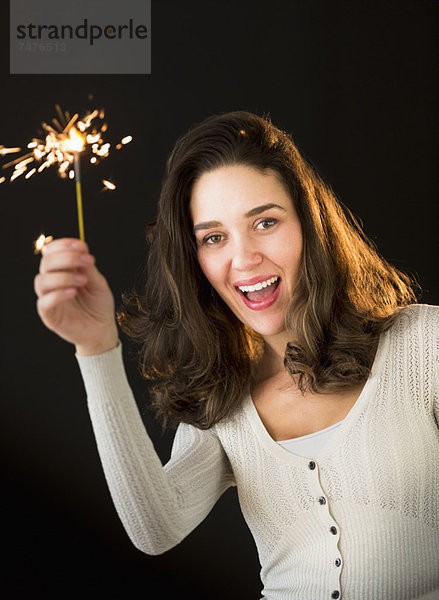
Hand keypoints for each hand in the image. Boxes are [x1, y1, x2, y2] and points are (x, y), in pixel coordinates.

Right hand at [34, 238, 118, 354]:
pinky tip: (73, 292)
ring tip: (83, 281)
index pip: (52, 251)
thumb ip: (88, 269)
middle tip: (88, 261)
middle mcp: (53, 281)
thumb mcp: (98, 284)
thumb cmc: (99, 305)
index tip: (82, 246)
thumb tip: (81, 250)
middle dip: (67, 258)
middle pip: (46, 262)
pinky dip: (58, 294)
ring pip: (41, 281)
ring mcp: (49, 298)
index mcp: (63, 270)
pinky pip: (44, 302)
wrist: (102, 330)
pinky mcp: (49, 315)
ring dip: (63, 276)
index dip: (64, 245)